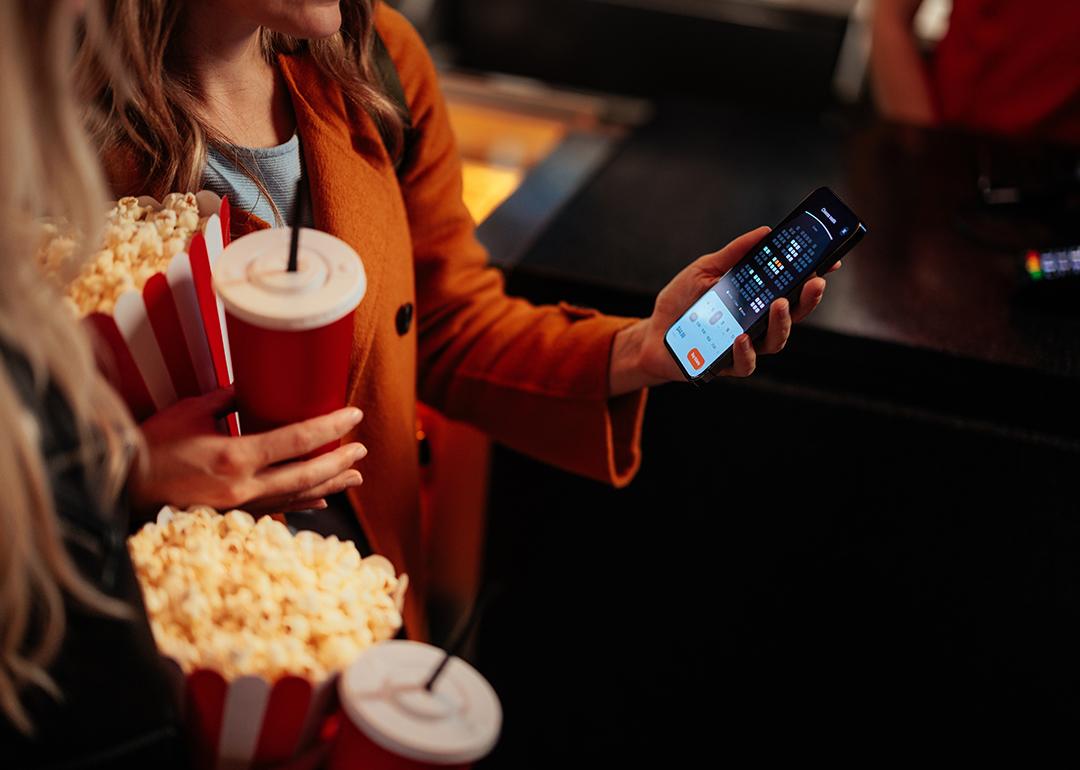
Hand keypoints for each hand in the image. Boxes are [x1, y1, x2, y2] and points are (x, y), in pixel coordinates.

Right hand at [128, 387, 366, 514]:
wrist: (125, 489)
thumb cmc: (154, 445)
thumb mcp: (191, 411)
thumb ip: (229, 399)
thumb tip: (255, 387)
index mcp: (236, 457)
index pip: (298, 440)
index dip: (331, 427)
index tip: (353, 415)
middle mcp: (244, 487)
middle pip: (307, 475)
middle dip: (339, 461)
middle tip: (361, 448)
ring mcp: (241, 507)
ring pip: (297, 497)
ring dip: (329, 485)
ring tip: (354, 475)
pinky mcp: (234, 517)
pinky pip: (278, 510)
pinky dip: (302, 504)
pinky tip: (320, 500)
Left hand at [609, 226, 831, 394]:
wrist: (653, 333)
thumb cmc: (682, 301)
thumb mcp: (705, 270)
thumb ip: (734, 254)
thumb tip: (765, 232)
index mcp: (757, 298)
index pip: (792, 287)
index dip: (814, 275)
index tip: (831, 260)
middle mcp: (757, 323)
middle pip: (794, 314)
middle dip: (808, 299)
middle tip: (815, 282)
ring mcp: (745, 345)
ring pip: (776, 340)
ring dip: (782, 323)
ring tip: (778, 304)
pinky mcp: (726, 365)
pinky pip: (746, 363)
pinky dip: (746, 351)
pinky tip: (741, 337)